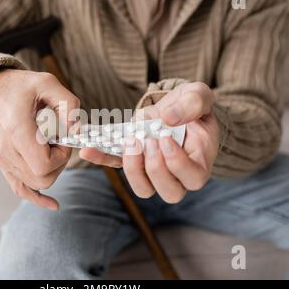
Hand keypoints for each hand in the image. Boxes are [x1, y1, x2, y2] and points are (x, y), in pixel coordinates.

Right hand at [0, 69, 79, 209]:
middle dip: (59, 165)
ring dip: (50, 171)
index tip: (63, 139)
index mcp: (17, 131)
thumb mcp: (47, 82)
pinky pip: (19, 189)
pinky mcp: (1, 163)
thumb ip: (68, 104)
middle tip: (59, 143)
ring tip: (49, 148)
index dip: (62, 157)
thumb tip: (76, 132)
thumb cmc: (20, 86)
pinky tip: (53, 204)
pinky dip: (36, 197)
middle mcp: (6, 150)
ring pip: (34, 185)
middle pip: (42, 179)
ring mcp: (2, 159)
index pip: (45, 165)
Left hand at [80, 82, 218, 203]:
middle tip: (147, 141)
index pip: (193, 178)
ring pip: (143, 188)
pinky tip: (88, 150)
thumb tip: (168, 118)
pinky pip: (116, 166)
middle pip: (169, 192)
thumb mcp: (199, 96)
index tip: (165, 138)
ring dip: (133, 168)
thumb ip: (192, 104)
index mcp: (199, 162)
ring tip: (130, 141)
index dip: (177, 163)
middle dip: (155, 168)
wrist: (177, 107)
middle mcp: (178, 174)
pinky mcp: (133, 161)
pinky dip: (101, 159)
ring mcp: (153, 171)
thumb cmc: (192, 105)